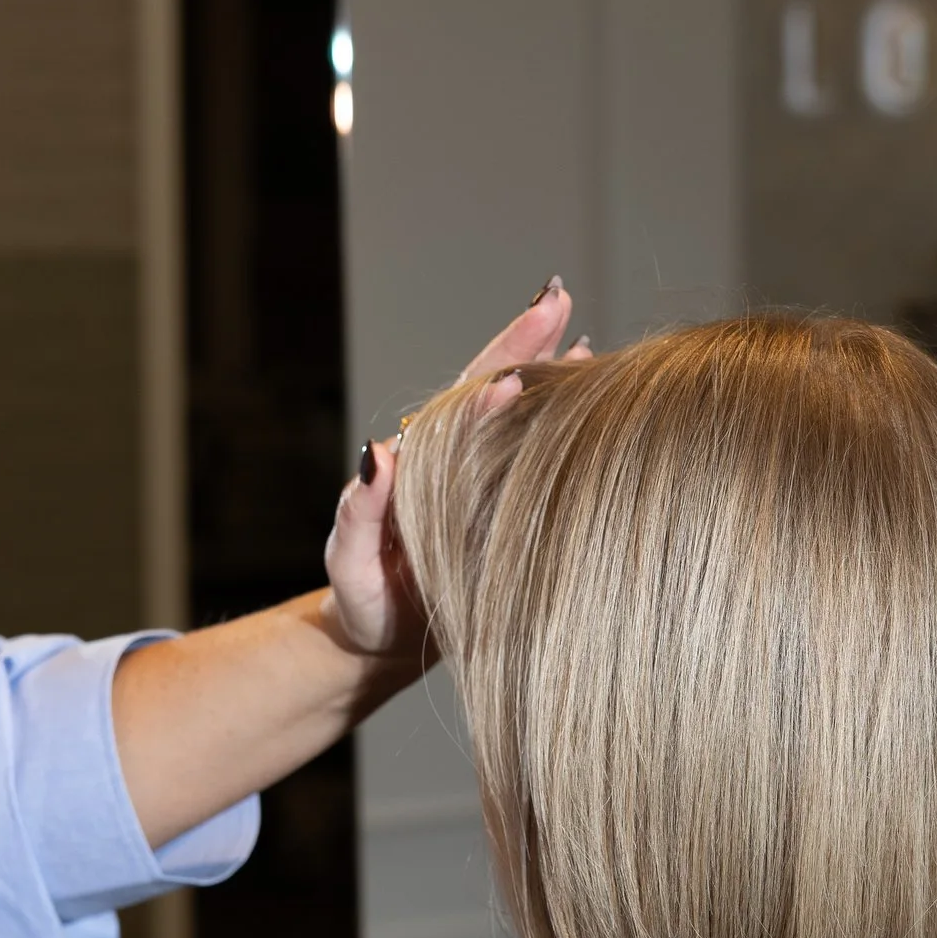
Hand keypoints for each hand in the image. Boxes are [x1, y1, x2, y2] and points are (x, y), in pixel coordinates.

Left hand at [321, 277, 592, 660]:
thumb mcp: (349, 562)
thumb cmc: (362, 604)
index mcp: (415, 467)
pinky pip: (532, 447)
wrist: (380, 640)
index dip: (481, 397)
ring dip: (546, 368)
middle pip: (485, 387)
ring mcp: (478, 476)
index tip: (511, 381)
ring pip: (516, 410)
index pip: (451, 418)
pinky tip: (587, 386)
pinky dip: (560, 413)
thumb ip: (357, 512)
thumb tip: (377, 453)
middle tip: (557, 297)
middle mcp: (449, 460)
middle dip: (521, 344)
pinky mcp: (504, 502)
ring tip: (582, 333)